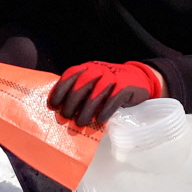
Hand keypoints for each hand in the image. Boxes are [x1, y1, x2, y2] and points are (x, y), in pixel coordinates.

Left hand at [48, 61, 163, 126]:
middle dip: (70, 104)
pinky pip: (112, 100)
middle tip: (66, 117)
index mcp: (87, 68)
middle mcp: (97, 70)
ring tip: (81, 123)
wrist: (138, 79)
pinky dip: (105, 111)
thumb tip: (61, 110)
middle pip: (80, 87)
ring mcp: (112, 77)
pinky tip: (100, 120)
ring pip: (95, 95)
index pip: (69, 76)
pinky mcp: (124, 86)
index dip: (59, 91)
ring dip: (86, 111)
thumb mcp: (94, 83)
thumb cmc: (110, 85)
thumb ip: (80, 91)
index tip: (53, 105)